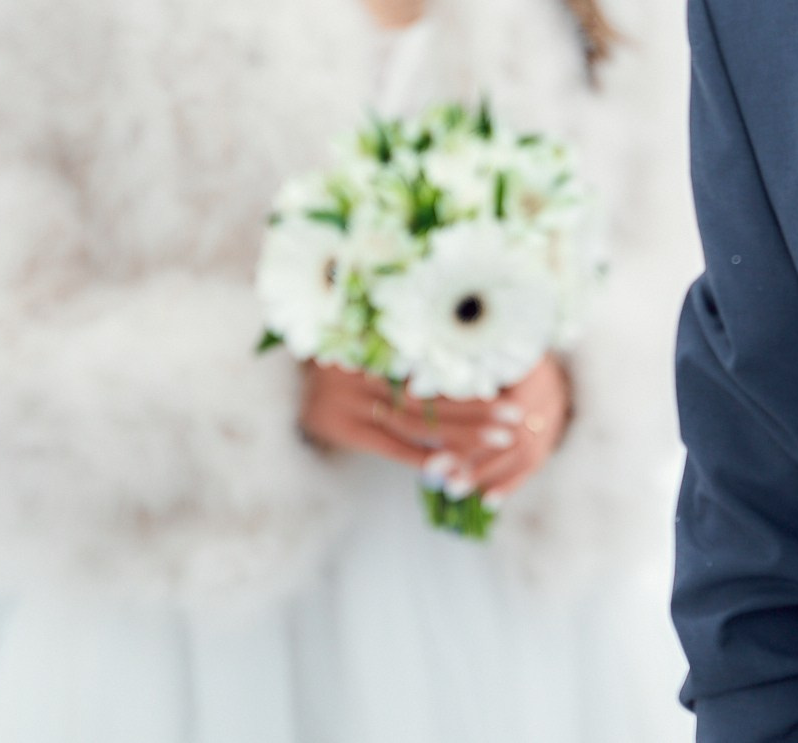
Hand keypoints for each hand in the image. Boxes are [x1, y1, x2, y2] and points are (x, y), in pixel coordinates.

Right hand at [298, 357, 571, 500]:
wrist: (282, 378)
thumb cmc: (342, 347)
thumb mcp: (369, 331)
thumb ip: (407, 338)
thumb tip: (470, 343)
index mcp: (373, 337)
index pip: (432, 363)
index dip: (470, 376)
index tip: (508, 385)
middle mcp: (360, 367)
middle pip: (428, 394)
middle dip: (475, 409)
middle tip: (515, 418)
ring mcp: (346, 400)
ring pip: (414, 421)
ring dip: (460, 434)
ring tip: (500, 440)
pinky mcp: (340, 428)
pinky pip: (390, 445)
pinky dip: (423, 455)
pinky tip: (454, 465)